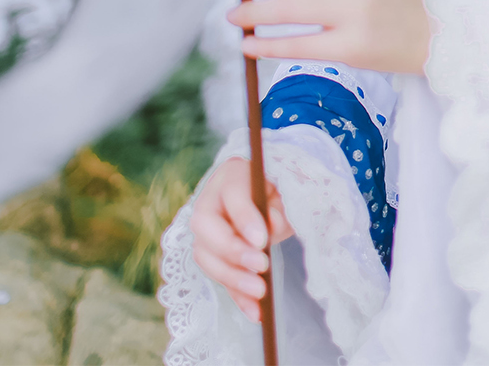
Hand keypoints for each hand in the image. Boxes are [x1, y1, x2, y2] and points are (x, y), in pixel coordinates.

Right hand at [189, 157, 294, 322]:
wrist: (263, 197)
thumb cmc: (275, 190)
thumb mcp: (283, 190)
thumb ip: (278, 206)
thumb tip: (272, 225)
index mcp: (230, 176)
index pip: (232, 193)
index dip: (244, 217)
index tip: (261, 240)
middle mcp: (208, 202)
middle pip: (207, 228)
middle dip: (233, 251)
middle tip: (261, 266)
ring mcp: (204, 233)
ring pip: (206, 258)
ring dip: (233, 279)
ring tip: (260, 293)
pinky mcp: (211, 258)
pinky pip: (219, 279)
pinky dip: (237, 298)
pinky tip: (256, 313)